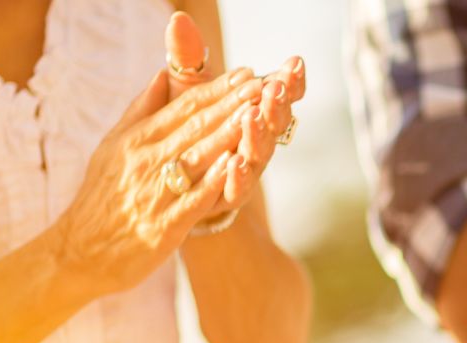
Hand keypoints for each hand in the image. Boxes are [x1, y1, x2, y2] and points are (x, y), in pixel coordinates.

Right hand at [49, 67, 268, 297]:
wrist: (79, 252)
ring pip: (198, 157)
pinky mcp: (164, 225)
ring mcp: (155, 192)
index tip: (245, 72)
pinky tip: (236, 164)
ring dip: (230, 134)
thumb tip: (161, 74)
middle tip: (264, 83)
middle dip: (232, 104)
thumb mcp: (113, 147)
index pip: (183, 108)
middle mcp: (145, 161)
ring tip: (259, 113)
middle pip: (195, 127)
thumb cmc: (102, 198)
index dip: (216, 89)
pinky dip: (214, 180)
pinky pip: (194, 199)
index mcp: (135, 140)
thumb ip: (140, 111)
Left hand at [164, 12, 307, 218]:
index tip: (294, 63)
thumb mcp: (186, 90)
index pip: (279, 94)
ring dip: (259, 135)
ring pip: (259, 154)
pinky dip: (236, 176)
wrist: (172, 186)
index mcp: (254, 113)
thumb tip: (178, 20)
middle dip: (277, 104)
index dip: (290, 80)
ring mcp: (245, 170)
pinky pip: (236, 188)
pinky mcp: (226, 197)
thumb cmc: (184, 131)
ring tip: (253, 116)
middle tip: (276, 86)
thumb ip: (187, 57)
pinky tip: (234, 162)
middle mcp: (256, 142)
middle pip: (275, 123)